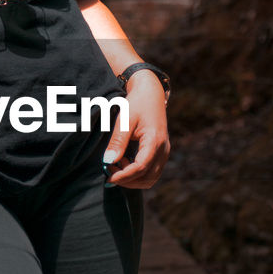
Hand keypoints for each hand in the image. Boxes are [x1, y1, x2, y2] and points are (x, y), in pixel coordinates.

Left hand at [103, 70, 169, 188]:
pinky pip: (152, 172)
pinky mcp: (161, 153)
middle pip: (147, 177)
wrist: (150, 93)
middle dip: (127, 180)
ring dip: (133, 178)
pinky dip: (138, 174)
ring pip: (151, 178)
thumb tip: (108, 162)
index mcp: (155, 141)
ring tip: (117, 165)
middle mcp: (163, 150)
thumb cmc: (136, 104)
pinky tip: (124, 162)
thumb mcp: (125, 120)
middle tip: (109, 171)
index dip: (123, 176)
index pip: (140, 168)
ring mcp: (164, 152)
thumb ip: (118, 142)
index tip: (108, 177)